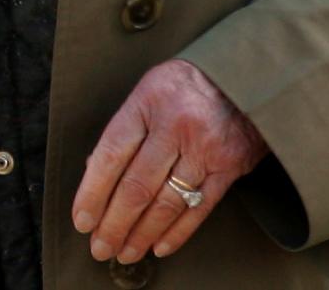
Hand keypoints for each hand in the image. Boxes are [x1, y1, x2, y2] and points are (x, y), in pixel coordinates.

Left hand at [71, 59, 267, 265]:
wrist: (245, 77)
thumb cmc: (186, 86)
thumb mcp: (149, 92)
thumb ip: (125, 129)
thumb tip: (96, 172)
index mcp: (147, 103)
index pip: (111, 154)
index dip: (93, 191)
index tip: (83, 218)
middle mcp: (174, 126)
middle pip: (137, 185)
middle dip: (114, 222)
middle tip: (100, 247)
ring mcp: (203, 149)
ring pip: (166, 202)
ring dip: (142, 233)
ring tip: (126, 251)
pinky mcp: (228, 168)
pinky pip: (199, 208)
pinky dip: (177, 232)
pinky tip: (159, 246)